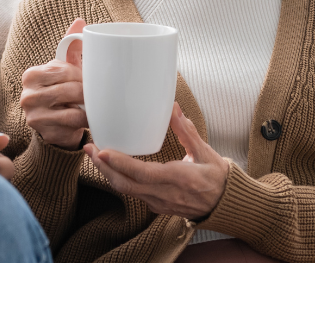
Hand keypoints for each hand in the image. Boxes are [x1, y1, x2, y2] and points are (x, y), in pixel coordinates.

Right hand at [19, 18, 88, 148]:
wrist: (54, 124)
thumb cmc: (61, 91)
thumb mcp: (64, 69)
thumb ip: (71, 46)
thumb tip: (80, 21)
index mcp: (31, 75)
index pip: (63, 70)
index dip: (81, 75)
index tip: (89, 79)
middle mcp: (28, 96)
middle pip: (69, 89)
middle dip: (86, 92)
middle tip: (97, 93)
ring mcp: (34, 116)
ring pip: (73, 110)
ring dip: (88, 108)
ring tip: (94, 105)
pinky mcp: (45, 133)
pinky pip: (73, 126)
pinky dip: (85, 121)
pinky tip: (88, 118)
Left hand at [84, 103, 229, 220]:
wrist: (226, 205)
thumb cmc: (218, 178)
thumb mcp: (205, 152)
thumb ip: (186, 130)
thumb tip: (173, 108)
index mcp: (176, 179)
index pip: (140, 173)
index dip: (118, 163)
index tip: (101, 151)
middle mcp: (164, 194)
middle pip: (125, 184)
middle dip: (103, 167)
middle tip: (89, 148)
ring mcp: (159, 203)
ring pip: (126, 191)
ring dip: (109, 173)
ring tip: (95, 155)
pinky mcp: (157, 206)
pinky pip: (133, 194)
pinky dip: (120, 180)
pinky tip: (112, 167)